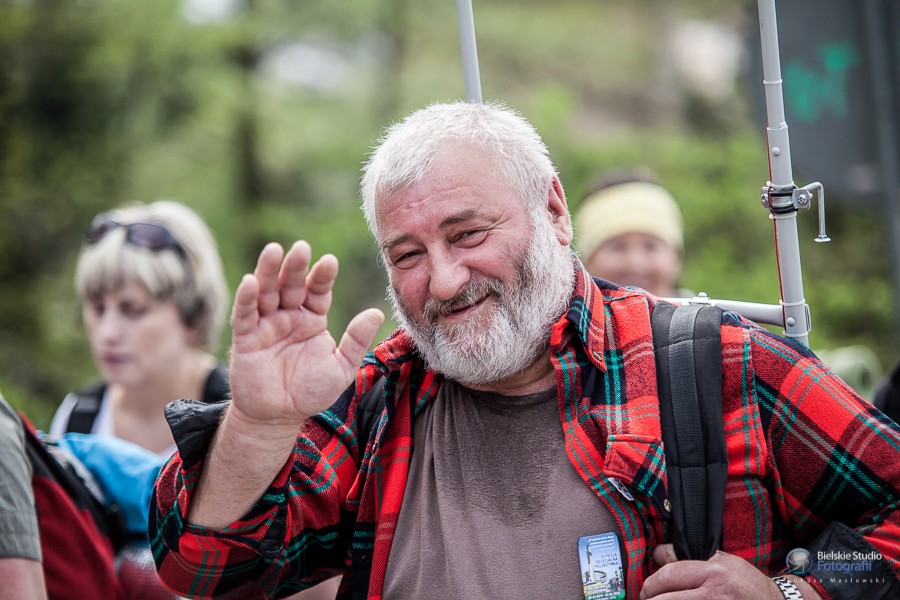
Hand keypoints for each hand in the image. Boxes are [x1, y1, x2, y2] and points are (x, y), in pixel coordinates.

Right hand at [228, 241, 383, 431]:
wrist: (279, 417)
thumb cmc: (311, 391)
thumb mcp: (341, 368)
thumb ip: (357, 340)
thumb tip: (376, 312)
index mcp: (312, 318)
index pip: (318, 291)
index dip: (322, 276)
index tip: (329, 261)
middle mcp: (289, 316)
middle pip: (291, 284)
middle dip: (296, 266)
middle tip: (301, 247)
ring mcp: (266, 324)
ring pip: (267, 292)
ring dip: (269, 272)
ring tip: (274, 251)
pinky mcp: (245, 337)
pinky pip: (244, 314)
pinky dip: (246, 297)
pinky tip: (251, 282)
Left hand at [639, 544, 784, 599]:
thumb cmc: (746, 583)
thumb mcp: (723, 562)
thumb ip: (692, 560)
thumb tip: (660, 554)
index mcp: (713, 573)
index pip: (670, 574)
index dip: (651, 581)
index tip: (645, 587)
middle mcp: (712, 594)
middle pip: (666, 598)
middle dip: (650, 598)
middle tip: (645, 598)